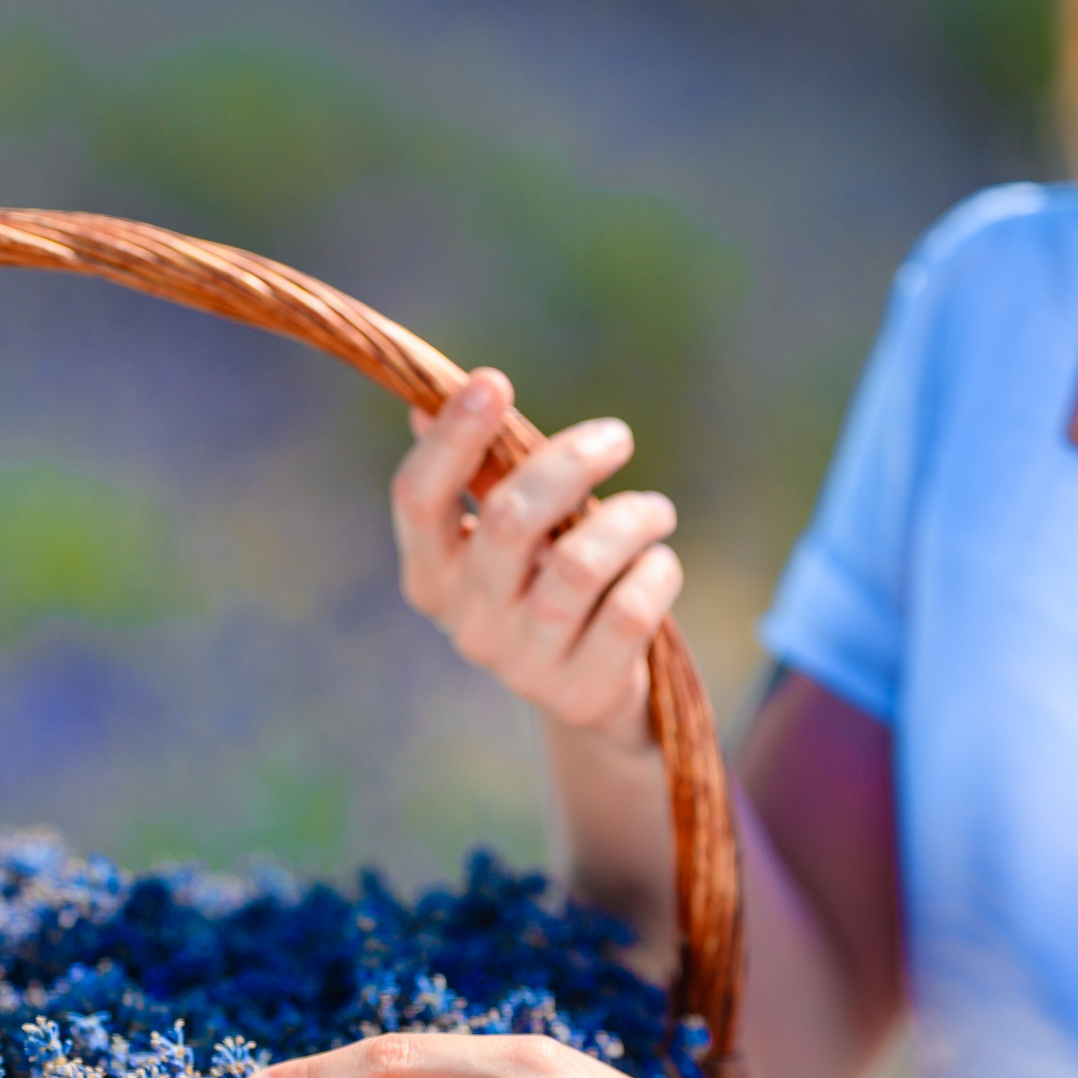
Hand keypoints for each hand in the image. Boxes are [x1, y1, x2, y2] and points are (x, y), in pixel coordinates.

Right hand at [392, 370, 683, 744]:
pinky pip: (630, 611)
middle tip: (617, 437)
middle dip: (571, 462)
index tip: (494, 380)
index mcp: (432, 574)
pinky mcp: (580, 693)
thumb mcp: (510, 537)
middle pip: (509, 520)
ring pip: (578, 566)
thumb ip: (476, 477)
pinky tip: (658, 565)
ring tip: (655, 511)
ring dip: (630, 519)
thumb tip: (424, 401)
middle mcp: (467, 623)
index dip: (451, 437)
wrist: (590, 697)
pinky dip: (656, 571)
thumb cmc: (548, 588)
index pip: (418, 499)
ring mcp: (521, 664)